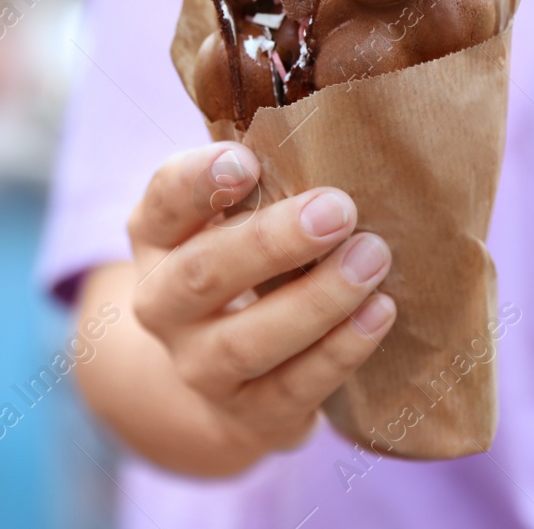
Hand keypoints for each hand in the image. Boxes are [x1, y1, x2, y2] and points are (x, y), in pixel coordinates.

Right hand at [126, 142, 395, 458]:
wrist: (230, 379)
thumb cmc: (245, 266)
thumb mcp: (229, 219)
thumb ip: (259, 179)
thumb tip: (323, 120)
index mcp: (155, 238)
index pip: (163, 201)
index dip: (198, 182)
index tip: (246, 161)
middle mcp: (161, 303)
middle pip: (202, 274)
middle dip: (271, 242)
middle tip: (338, 208)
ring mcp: (198, 365)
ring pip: (246, 340)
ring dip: (315, 299)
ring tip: (372, 258)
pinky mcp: (248, 413)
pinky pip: (293, 387)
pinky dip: (339, 350)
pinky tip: (379, 312)